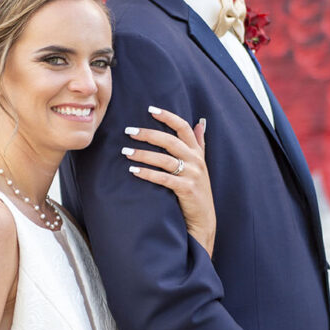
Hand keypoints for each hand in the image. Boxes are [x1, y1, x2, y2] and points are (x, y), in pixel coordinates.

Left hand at [124, 107, 215, 254]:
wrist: (203, 220)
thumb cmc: (197, 191)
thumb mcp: (201, 165)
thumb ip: (199, 144)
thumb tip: (200, 123)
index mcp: (197, 153)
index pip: (184, 127)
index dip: (168, 116)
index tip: (150, 109)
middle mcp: (196, 161)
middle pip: (170, 141)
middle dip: (148, 134)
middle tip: (129, 131)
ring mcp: (192, 175)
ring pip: (164, 159)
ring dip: (143, 154)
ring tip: (125, 151)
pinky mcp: (186, 189)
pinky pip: (163, 178)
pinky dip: (147, 174)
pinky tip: (133, 171)